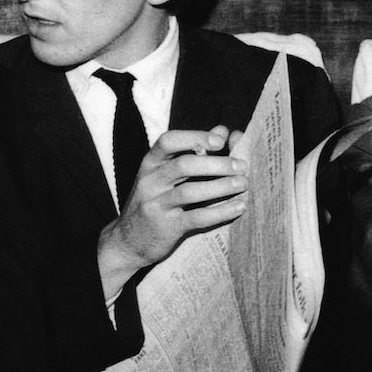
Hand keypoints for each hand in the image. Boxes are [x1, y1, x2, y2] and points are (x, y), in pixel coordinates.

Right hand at [97, 126, 246, 296]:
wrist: (127, 241)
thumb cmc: (154, 202)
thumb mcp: (165, 174)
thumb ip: (194, 151)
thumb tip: (224, 131)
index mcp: (150, 164)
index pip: (168, 141)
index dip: (195, 137)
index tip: (220, 141)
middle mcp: (150, 182)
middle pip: (183, 165)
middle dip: (216, 164)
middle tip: (241, 166)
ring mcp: (155, 205)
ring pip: (190, 192)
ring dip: (221, 187)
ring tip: (243, 184)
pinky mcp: (166, 228)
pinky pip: (196, 218)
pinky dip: (220, 212)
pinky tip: (238, 207)